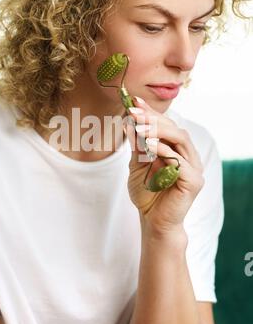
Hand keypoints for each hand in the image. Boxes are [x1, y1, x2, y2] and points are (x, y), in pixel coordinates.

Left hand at [124, 97, 204, 236]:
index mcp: (178, 150)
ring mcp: (194, 168)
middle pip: (175, 129)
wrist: (152, 221)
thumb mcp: (137, 165)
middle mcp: (189, 156)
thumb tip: (129, 122)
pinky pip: (179, 161)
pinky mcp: (193, 181)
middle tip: (134, 111)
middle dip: (153, 119)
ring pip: (180, 140)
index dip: (151, 113)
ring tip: (138, 126)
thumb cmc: (147, 194)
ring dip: (158, 131)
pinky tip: (148, 145)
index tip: (134, 102)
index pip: (167, 126)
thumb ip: (137, 146)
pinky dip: (164, 151)